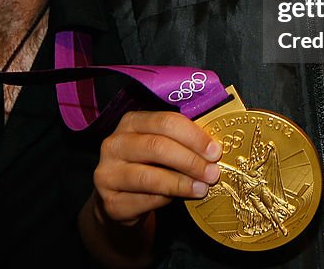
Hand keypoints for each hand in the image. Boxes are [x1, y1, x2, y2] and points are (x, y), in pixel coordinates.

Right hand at [93, 110, 221, 225]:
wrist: (120, 200)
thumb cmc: (148, 167)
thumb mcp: (160, 147)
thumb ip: (180, 142)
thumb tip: (213, 149)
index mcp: (131, 122)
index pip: (164, 122)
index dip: (193, 136)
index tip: (215, 151)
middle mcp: (114, 144)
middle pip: (156, 146)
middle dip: (190, 160)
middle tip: (212, 172)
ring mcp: (108, 173)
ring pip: (149, 176)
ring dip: (182, 183)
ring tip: (202, 188)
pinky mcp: (111, 201)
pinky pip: (144, 200)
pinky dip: (167, 199)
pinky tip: (182, 198)